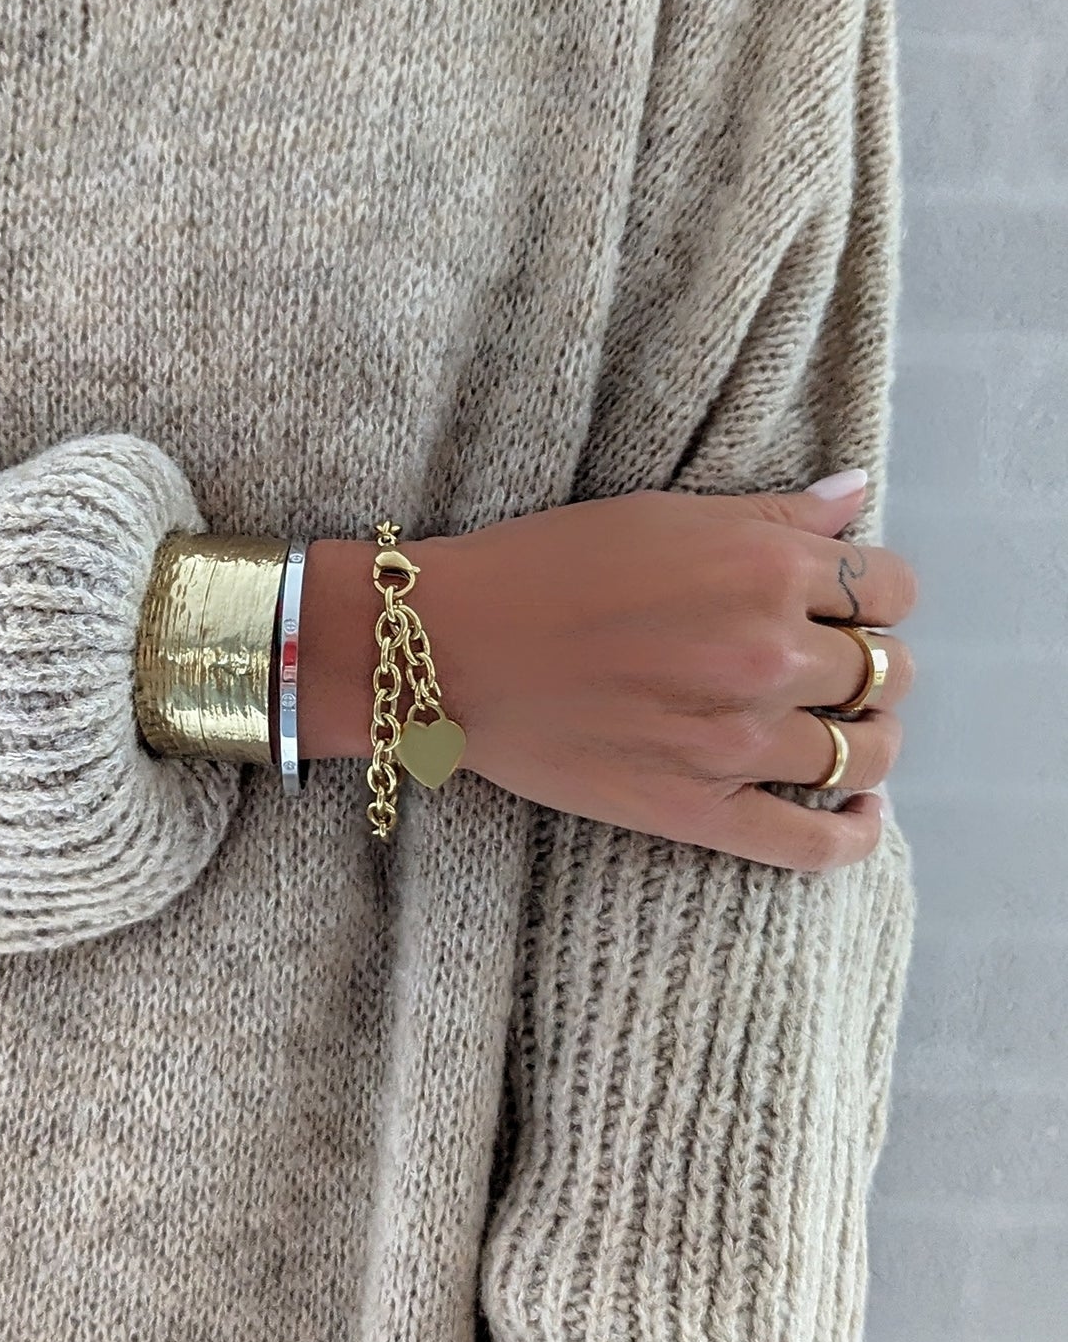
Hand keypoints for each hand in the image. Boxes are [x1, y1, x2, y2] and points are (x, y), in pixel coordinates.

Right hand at [408, 480, 917, 872]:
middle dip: (872, 667)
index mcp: (764, 568)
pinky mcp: (701, 810)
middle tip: (832, 670)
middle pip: (887, 671)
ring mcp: (739, 739)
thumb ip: (774, 514)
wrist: (451, 648)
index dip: (877, 596)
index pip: (889, 588)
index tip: (848, 607)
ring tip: (841, 735)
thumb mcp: (665, 515)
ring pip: (869, 754)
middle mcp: (767, 651)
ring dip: (868, 742)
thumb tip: (855, 497)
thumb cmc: (546, 567)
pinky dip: (855, 835)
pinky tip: (858, 815)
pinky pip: (816, 843)